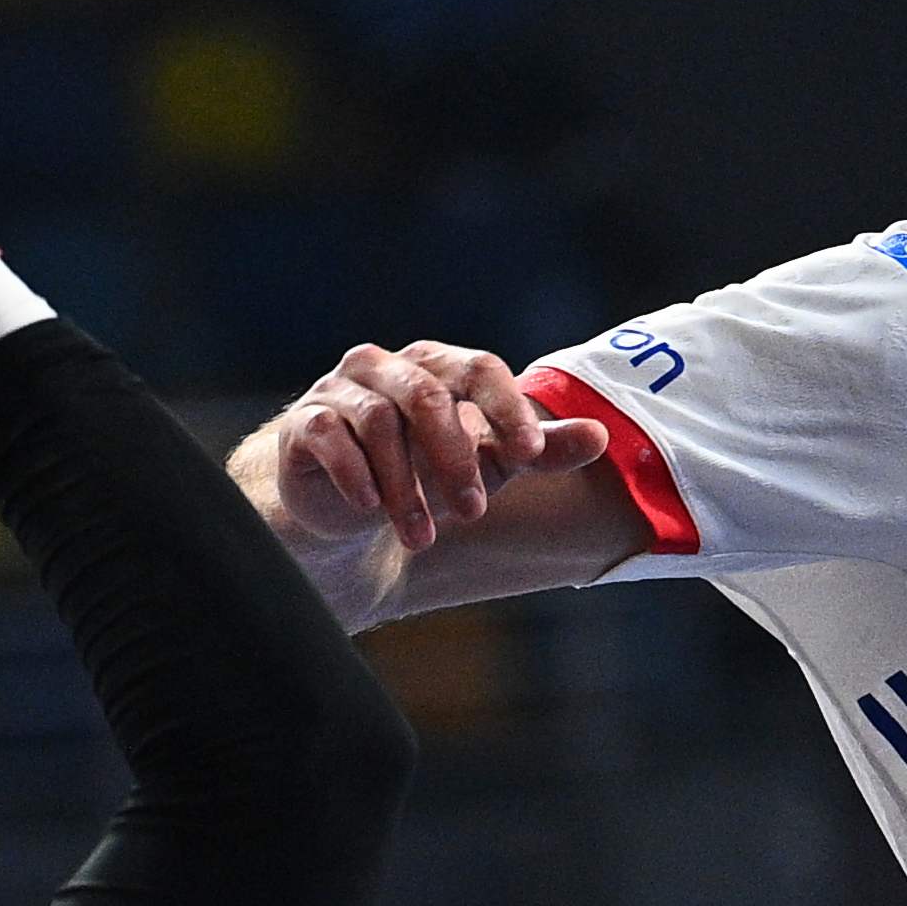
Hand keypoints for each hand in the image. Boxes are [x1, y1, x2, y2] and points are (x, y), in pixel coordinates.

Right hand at [244, 340, 609, 560]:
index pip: (478, 369)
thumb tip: (601, 435)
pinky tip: (369, 508)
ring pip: (378, 422)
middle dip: (454, 458)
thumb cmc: (425, 472)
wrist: (343, 504)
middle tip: (473, 512)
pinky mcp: (305, 424)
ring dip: (404, 486)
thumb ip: (539, 450)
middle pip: (428, 396)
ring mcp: (340, 391)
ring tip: (423, 537)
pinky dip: (353, 472)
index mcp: (437, 368)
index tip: (528, 451)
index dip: (504, 407)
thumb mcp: (489, 463)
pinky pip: (329, 435)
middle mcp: (387, 368)